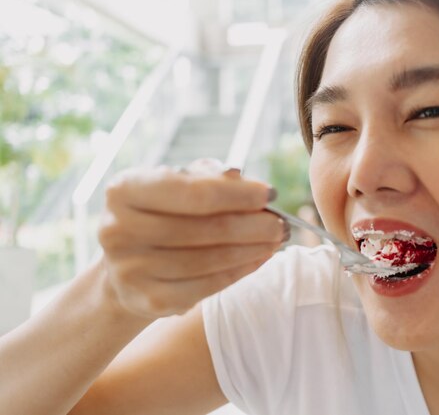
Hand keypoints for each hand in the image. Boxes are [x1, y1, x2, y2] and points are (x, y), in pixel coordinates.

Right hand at [97, 159, 285, 318]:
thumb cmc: (163, 215)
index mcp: (124, 191)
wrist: (128, 266)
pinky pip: (208, 286)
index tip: (270, 194)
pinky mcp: (150, 300)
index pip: (194, 192)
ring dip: (252, 249)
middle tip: (281, 224)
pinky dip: (240, 271)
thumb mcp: (178, 185)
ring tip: (275, 240)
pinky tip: (258, 259)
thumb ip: (209, 177)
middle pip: (206, 228)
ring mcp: (131, 269)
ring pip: (210, 259)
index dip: (238, 194)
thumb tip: (243, 181)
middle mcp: (118, 229)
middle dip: (253, 225)